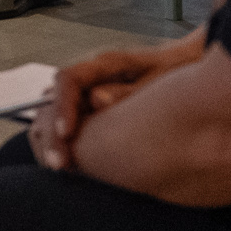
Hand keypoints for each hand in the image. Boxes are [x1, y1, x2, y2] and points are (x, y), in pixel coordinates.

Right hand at [30, 47, 174, 170]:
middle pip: (52, 99)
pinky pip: (67, 122)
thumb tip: (96, 100)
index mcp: (104, 64)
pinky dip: (64, 142)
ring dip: (52, 139)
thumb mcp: (158, 79)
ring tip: (61, 167)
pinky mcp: (88, 107)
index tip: (66, 133)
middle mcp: (88, 76)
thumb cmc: (171, 71)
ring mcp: (86, 91)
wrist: (180, 67)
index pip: (68, 79)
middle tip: (58, 163)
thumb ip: (128, 91)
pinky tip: (74, 164)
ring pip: (53, 112)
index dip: (62, 106)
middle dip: (50, 133)